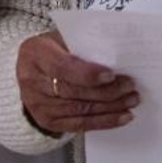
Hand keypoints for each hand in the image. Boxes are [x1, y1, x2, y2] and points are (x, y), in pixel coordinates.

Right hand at [17, 31, 137, 134]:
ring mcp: (38, 105)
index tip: (111, 75)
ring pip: (80, 110)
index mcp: (35, 53)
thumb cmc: (53, 49)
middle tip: (129, 87)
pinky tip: (122, 116)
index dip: (88, 74)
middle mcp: (32, 81)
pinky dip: (104, 121)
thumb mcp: (62, 37)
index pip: (63, 67)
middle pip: (73, 92)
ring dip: (110, 107)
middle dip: (106, 91)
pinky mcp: (47, 121)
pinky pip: (80, 125)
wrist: (30, 70)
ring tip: (131, 100)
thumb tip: (117, 54)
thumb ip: (84, 44)